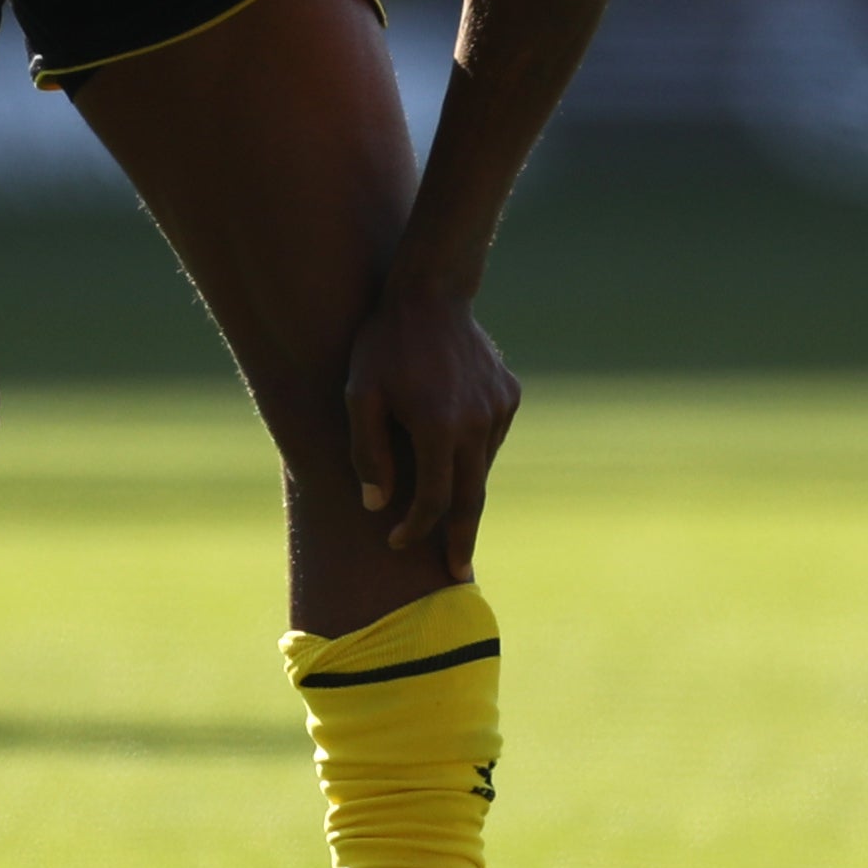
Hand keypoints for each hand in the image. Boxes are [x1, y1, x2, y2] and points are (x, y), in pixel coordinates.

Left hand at [343, 290, 521, 583]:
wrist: (430, 293)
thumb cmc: (383, 346)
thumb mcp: (359, 395)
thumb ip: (368, 452)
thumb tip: (376, 505)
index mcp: (439, 427)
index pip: (433, 499)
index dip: (414, 528)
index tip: (396, 542)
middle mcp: (477, 423)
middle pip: (472, 497)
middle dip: (462, 539)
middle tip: (458, 574)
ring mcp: (498, 408)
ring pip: (480, 466)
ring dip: (461, 488)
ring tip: (440, 500)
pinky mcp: (508, 395)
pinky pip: (489, 438)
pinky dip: (471, 452)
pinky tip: (449, 441)